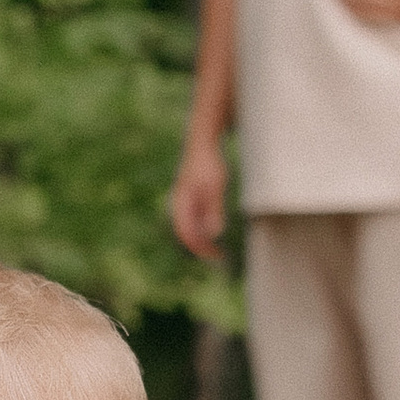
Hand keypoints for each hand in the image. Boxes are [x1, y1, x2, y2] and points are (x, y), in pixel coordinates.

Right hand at [169, 137, 228, 261]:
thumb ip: (213, 209)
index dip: (200, 248)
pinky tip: (215, 232)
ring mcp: (184, 201)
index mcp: (181, 203)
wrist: (202, 142)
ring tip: (218, 249)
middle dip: (201, 247)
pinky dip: (202, 230)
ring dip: (202, 240)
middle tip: (219, 258)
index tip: (215, 256)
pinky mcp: (190, 198)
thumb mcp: (215, 186)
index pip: (186, 233)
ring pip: (190, 228)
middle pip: (186, 234)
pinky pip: (194, 220)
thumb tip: (213, 234)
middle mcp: (179, 204)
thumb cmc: (209, 163)